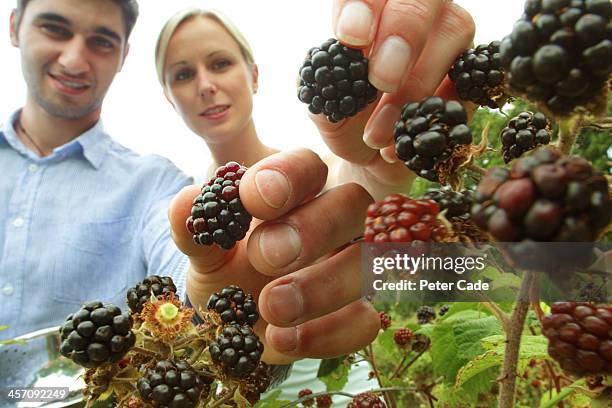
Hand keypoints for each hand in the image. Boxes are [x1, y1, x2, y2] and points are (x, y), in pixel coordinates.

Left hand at [168, 149, 379, 363]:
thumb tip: (188, 202)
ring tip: (271, 306)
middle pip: (353, 204)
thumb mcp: (206, 246)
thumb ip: (196, 225)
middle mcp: (335, 222)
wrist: (235, 324)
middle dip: (312, 228)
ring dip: (322, 286)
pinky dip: (327, 333)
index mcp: (298, 192)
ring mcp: (352, 267)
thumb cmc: (227, 267)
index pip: (309, 165)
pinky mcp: (356, 315)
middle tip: (264, 256)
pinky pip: (364, 321)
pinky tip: (281, 339)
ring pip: (367, 263)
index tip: (251, 198)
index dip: (288, 176)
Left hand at [315, 0, 475, 198]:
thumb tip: (337, 61)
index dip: (364, 4)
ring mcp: (446, 38)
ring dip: (416, 85)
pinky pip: (469, 79)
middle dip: (403, 32)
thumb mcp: (323, 106)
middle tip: (380, 80)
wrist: (368, 157)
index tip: (352, 37)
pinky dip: (437, 111)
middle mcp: (411, 12)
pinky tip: (401, 143)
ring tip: (377, 134)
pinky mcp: (469, 76)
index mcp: (369, 10)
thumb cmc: (345, 120)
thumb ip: (321, 83)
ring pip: (453, 30)